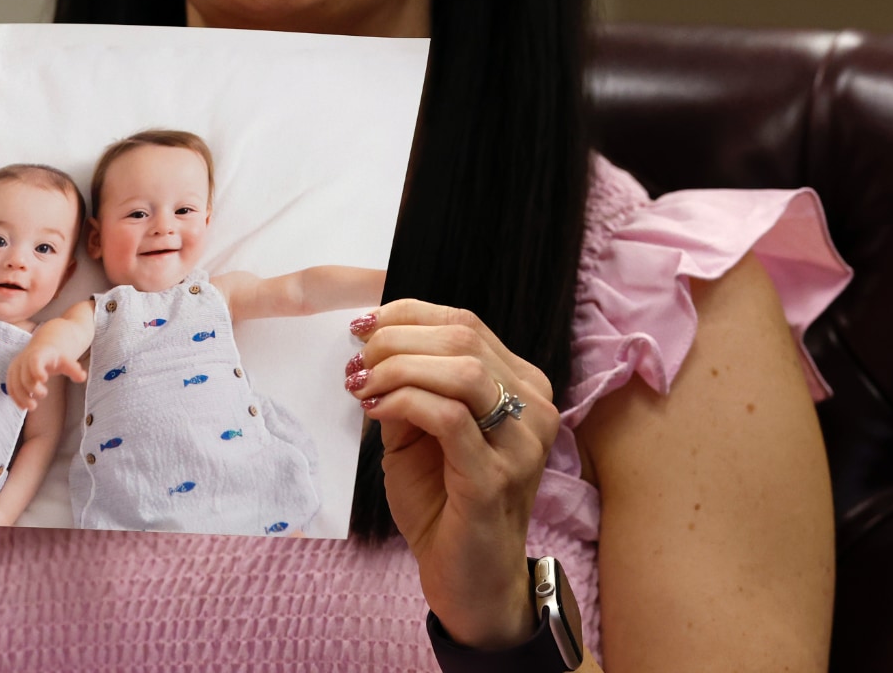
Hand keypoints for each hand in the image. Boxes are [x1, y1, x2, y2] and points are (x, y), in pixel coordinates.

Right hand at [6, 339, 83, 410]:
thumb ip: (73, 369)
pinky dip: (15, 398)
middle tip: (44, 394)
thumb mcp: (66, 361)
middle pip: (25, 376)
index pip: (35, 361)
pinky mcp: (12, 374)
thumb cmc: (56, 358)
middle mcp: (24, 359)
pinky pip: (10, 387)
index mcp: (39, 354)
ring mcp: (16, 366)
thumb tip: (83, 376)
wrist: (42, 349)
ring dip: (22, 397)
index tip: (44, 380)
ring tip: (33, 406)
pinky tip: (23, 407)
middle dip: (33, 388)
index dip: (37, 370)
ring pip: (15, 383)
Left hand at [346, 300, 559, 649]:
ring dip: (399, 368)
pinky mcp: (496, 478)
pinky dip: (403, 402)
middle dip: (397, 339)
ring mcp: (521, 444)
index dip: (409, 314)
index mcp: (522, 387)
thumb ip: (408, 387)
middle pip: (464, 337)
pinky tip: (375, 411)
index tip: (363, 325)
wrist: (467, 578)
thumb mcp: (419, 432)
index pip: (467, 323)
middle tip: (358, 360)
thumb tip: (370, 345)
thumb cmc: (444, 501)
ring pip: (461, 370)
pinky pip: (448, 417)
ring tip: (362, 384)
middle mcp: (534, 409)